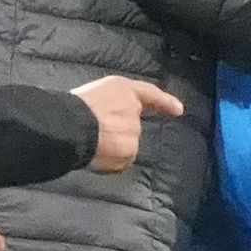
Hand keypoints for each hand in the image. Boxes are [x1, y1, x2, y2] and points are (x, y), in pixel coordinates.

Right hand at [69, 76, 183, 173]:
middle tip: (92, 134)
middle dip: (116, 132)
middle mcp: (133, 108)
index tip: (178, 109)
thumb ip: (107, 104)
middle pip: (130, 125)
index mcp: (122, 89)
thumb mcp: (92, 94)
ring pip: (125, 144)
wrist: (72, 125)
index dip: (163, 101)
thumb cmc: (73, 107)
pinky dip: (110, 161)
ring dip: (112, 147)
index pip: (148, 93)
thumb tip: (103, 118)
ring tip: (90, 144)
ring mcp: (133, 130)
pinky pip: (121, 160)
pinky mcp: (130, 150)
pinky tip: (95, 155)